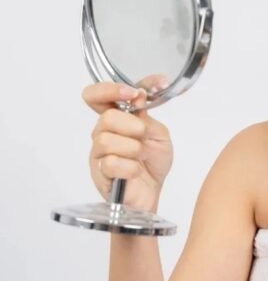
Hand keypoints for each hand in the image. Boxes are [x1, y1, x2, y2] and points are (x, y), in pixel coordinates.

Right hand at [84, 78, 173, 211]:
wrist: (154, 191)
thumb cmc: (153, 161)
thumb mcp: (158, 132)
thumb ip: (146, 114)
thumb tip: (138, 94)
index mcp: (116, 119)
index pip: (97, 96)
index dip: (111, 89)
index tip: (135, 93)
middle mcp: (102, 133)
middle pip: (107, 117)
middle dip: (133, 126)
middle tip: (144, 136)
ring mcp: (99, 154)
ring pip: (107, 140)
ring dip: (133, 148)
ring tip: (140, 156)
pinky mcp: (99, 174)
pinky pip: (111, 163)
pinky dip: (131, 167)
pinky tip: (135, 171)